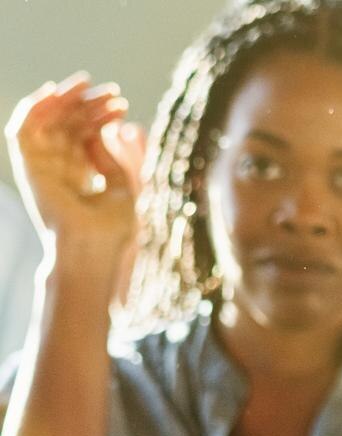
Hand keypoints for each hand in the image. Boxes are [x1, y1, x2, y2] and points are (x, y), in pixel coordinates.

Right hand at [6, 74, 143, 252]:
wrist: (92, 250)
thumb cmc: (111, 230)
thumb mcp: (120, 188)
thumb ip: (109, 159)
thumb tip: (101, 130)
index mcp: (79, 176)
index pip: (83, 135)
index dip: (101, 117)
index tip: (123, 106)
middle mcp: (58, 169)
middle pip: (67, 125)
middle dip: (88, 105)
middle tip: (113, 91)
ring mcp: (42, 167)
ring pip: (47, 122)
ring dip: (64, 101)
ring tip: (86, 84)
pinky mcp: (28, 167)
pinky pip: (22, 131)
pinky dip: (33, 109)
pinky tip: (53, 92)